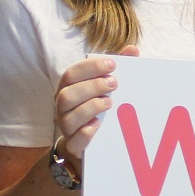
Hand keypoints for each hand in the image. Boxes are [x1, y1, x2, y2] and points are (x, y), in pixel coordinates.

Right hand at [54, 45, 139, 161]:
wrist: (86, 140)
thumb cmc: (96, 105)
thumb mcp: (104, 85)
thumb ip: (116, 67)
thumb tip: (132, 49)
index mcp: (68, 88)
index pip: (71, 74)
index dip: (90, 68)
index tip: (112, 65)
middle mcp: (62, 107)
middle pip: (67, 95)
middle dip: (91, 87)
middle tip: (114, 84)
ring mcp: (66, 127)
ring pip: (68, 116)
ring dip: (90, 107)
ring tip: (110, 103)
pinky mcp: (73, 146)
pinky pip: (74, 141)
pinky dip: (86, 132)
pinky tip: (99, 124)